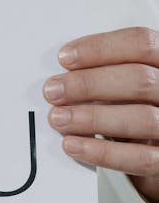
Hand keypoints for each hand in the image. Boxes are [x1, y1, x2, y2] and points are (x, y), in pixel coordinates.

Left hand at [44, 26, 158, 202]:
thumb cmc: (137, 105)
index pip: (142, 44)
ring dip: (93, 118)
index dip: (100, 48)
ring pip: (143, 118)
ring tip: (59, 118)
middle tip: (54, 90)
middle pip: (139, 79)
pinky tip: (75, 145)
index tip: (66, 58)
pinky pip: (141, 158)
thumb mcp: (127, 80)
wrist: (156, 146)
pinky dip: (103, 152)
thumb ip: (108, 71)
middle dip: (89, 84)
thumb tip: (65, 74)